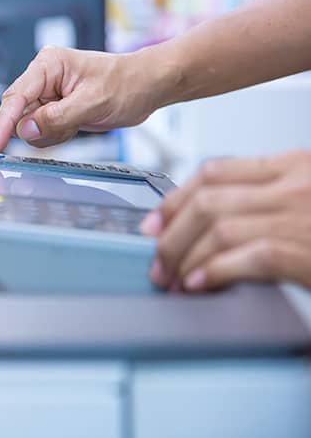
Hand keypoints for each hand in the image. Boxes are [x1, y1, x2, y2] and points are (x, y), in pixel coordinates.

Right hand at [0, 46, 163, 153]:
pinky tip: (78, 123)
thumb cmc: (127, 82)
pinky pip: (43, 130)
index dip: (2, 123)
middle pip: (19, 113)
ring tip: (79, 120)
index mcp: (48, 65)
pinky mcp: (54, 108)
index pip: (15, 97)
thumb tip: (26, 129)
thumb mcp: (93, 102)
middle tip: (67, 126)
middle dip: (38, 128)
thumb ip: (57, 117)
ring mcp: (47, 94)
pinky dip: (58, 134)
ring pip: (30, 126)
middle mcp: (43, 78)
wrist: (148, 85)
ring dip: (52, 132)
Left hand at [141, 150, 310, 291]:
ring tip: (176, 280)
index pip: (211, 174)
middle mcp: (294, 185)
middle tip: (159, 263)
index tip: (153, 225)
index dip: (173, 201)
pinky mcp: (307, 252)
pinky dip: (217, 271)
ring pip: (219, 230)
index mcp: (290, 165)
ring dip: (187, 259)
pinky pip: (249, 258)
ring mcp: (300, 216)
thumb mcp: (301, 201)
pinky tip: (201, 284)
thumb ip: (258, 200)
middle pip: (206, 203)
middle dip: (171, 237)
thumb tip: (196, 224)